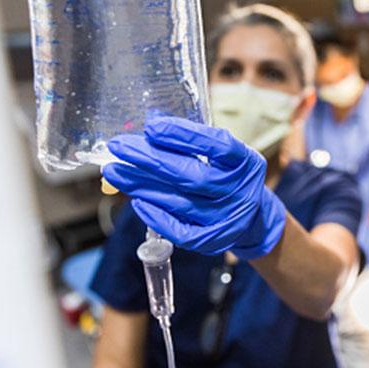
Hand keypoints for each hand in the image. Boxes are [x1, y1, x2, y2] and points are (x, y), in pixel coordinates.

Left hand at [102, 116, 286, 259]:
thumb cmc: (229, 176)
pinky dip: (157, 216)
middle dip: (151, 159)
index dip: (184, 135)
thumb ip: (193, 140)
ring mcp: (226, 219)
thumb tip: (151, 126)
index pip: (217, 146)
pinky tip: (136, 201)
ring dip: (143, 185)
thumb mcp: (223, 154)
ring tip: (116, 172)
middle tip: (120, 147)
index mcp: (245, 162)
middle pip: (192, 175)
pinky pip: (181, 231)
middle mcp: (238, 191)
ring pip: (180, 202)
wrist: (253, 217)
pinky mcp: (212, 241)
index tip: (152, 127)